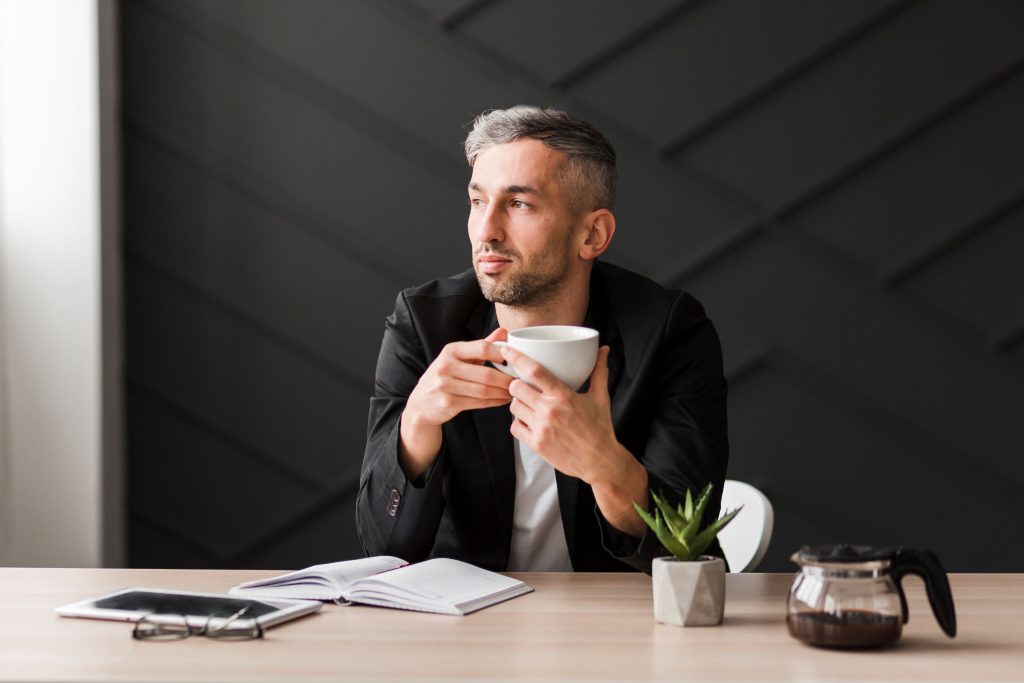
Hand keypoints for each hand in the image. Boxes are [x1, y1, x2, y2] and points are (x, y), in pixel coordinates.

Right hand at [399, 329, 512, 479]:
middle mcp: (446, 366)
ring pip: (483, 390)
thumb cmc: (446, 376)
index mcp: (451, 350)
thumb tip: (504, 331)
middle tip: (521, 382)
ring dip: (502, 393)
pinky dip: (494, 402)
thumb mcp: (459, 357)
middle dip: (507, 379)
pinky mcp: (447, 403)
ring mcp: (445, 385)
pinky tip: (502, 400)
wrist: (421, 403)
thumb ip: (482, 345)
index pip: (482, 347)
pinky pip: (478, 403)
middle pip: (486, 373)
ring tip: (514, 392)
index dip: (503, 354)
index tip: (517, 360)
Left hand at [503, 345, 618, 482]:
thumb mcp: (601, 397)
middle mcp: (549, 411)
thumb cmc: (600, 428)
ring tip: (528, 404)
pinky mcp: (536, 444)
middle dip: (517, 384)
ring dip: (518, 403)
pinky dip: (519, 422)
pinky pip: (515, 427)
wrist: (600, 461)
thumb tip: (604, 350)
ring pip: (513, 407)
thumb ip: (599, 372)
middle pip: (516, 387)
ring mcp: (541, 428)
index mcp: (563, 396)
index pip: (534, 371)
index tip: (507, 349)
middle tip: (524, 386)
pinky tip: (528, 421)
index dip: (517, 357)